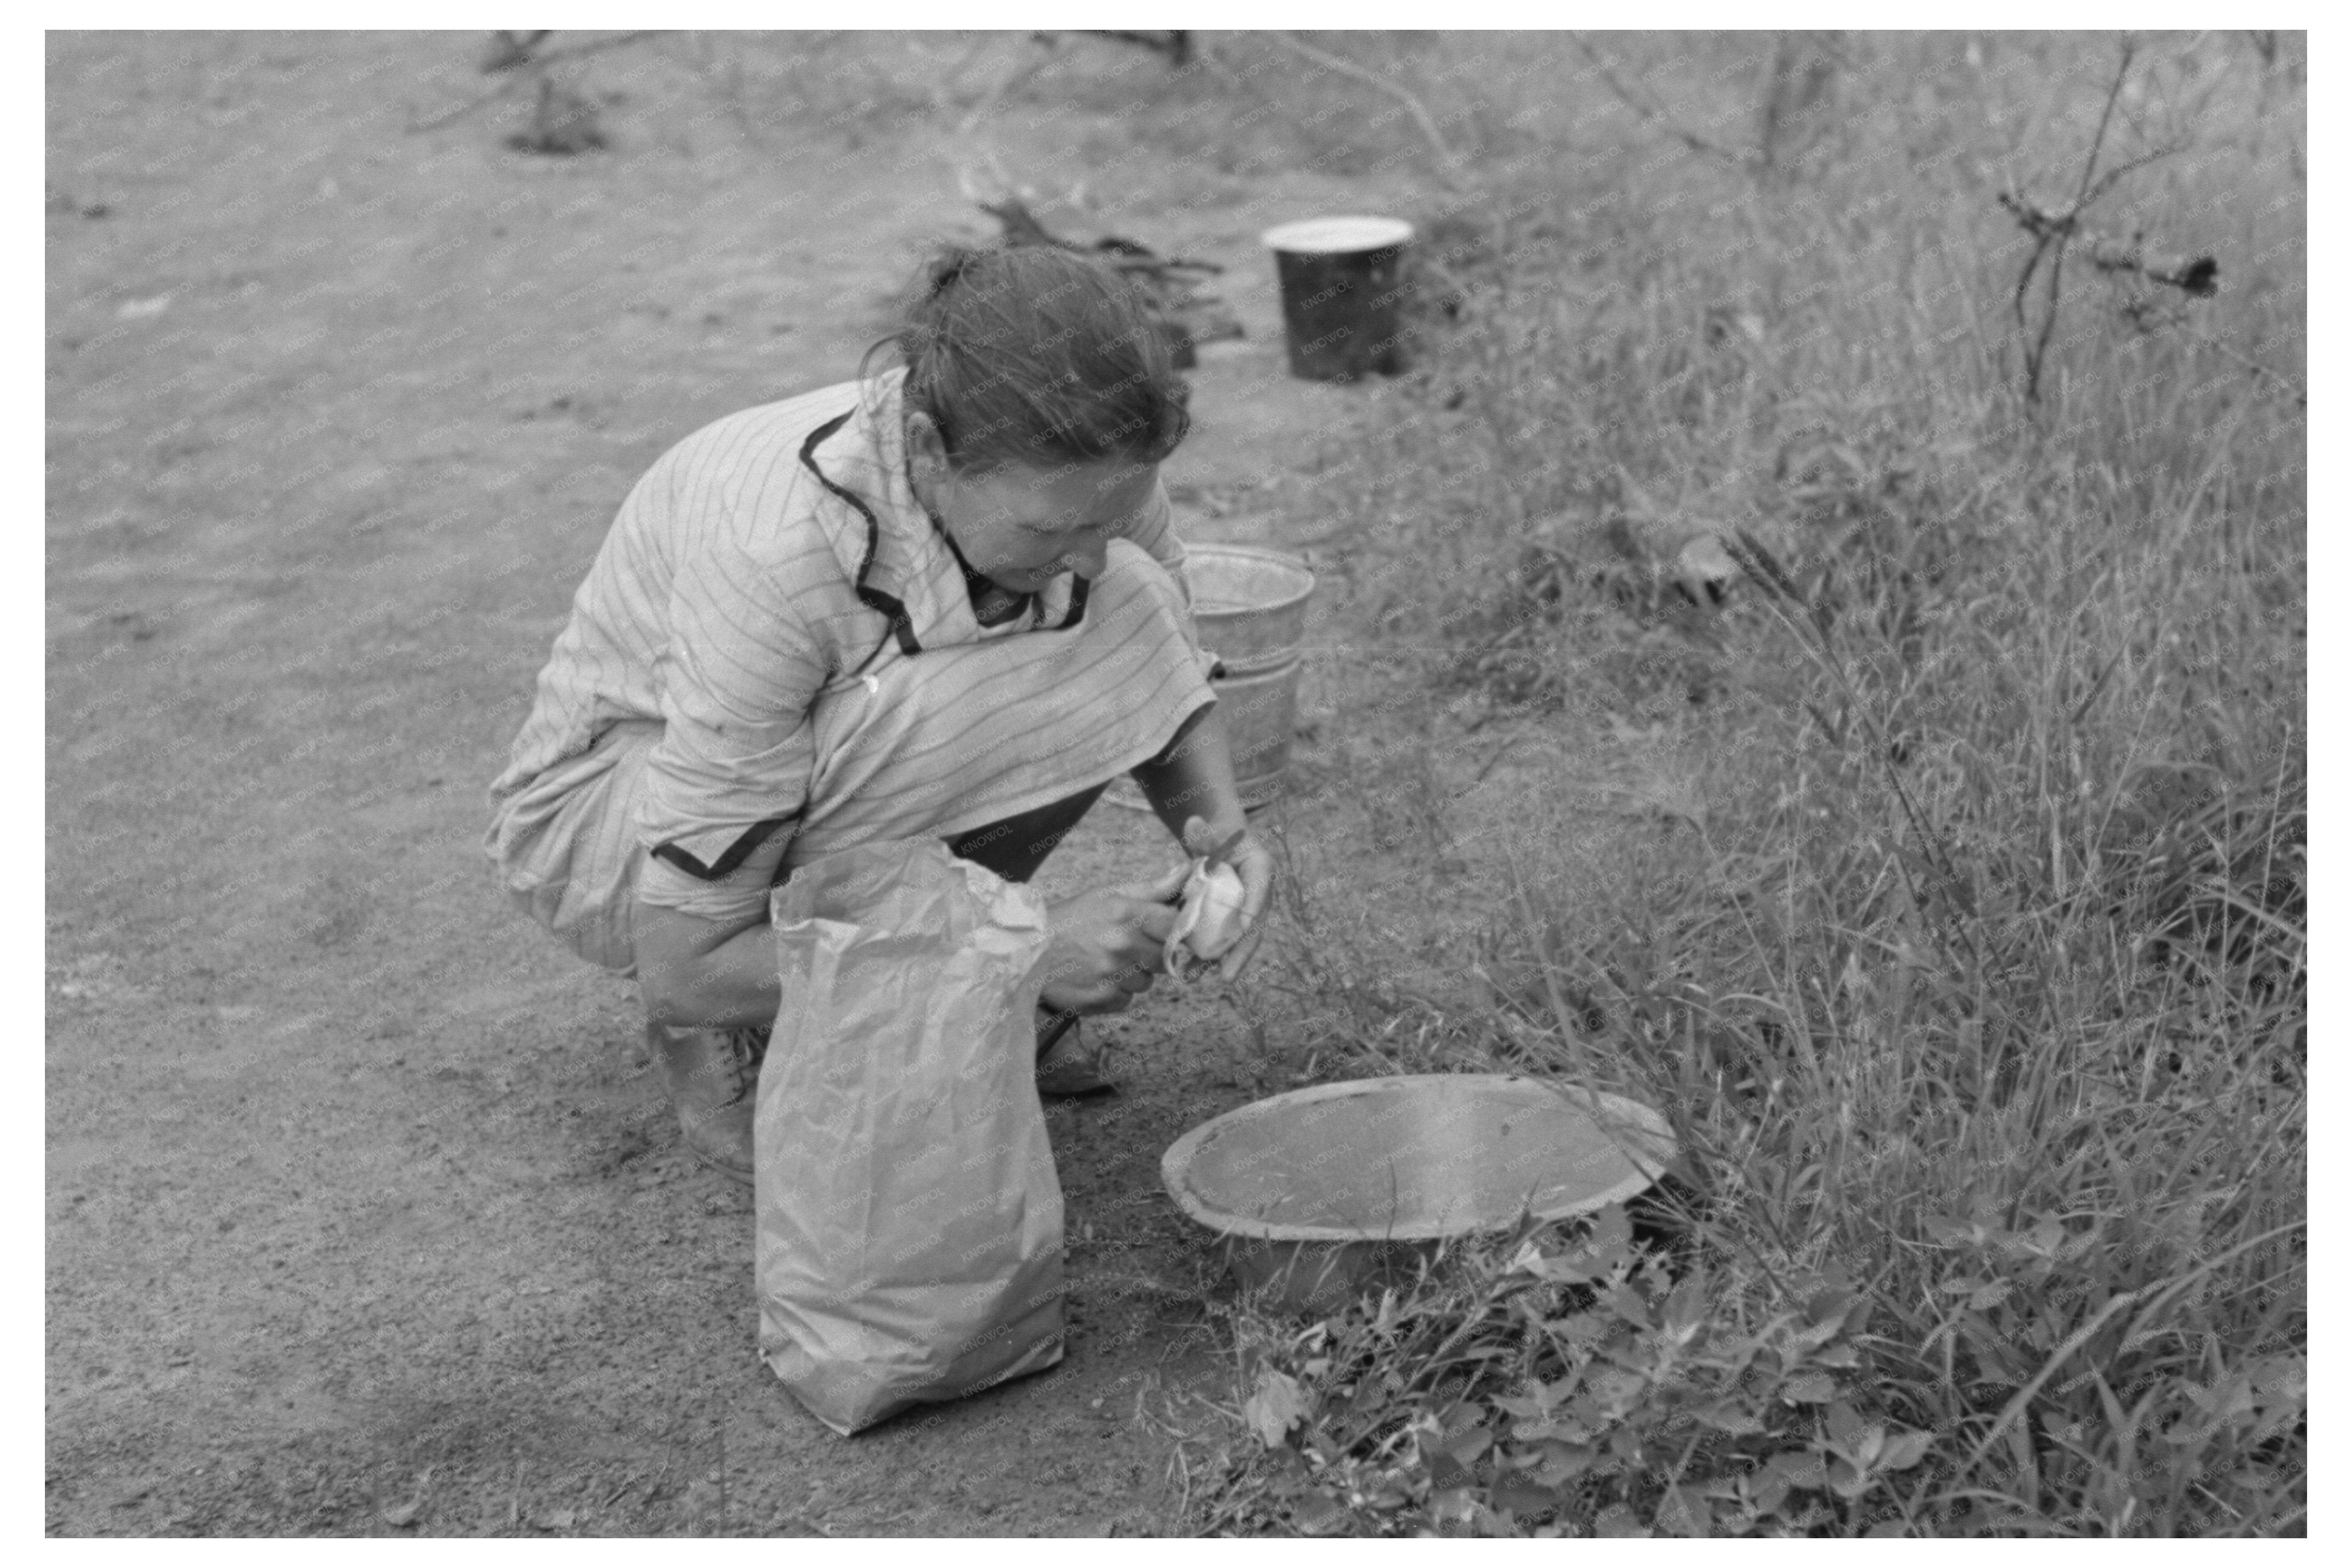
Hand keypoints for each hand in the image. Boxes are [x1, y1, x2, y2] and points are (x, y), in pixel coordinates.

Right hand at [1036, 862, 1189, 1015]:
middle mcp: (1122, 945)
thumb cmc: (1069, 920)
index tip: (1161, 930)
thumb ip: (1151, 888)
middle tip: (1126, 946)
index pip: (1174, 925)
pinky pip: (1127, 1000)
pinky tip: (1097, 979)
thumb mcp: (1107, 894)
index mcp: (1126, 913)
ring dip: (1133, 975)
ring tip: (1106, 962)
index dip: (1172, 929)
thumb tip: (1187, 872)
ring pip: (1147, 982)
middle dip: (1150, 953)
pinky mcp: (1103, 999)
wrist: (1026, 952)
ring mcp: (1113, 974)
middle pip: (1164, 957)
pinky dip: (1116, 992)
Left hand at [1180, 815, 1275, 980]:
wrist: (1216, 845)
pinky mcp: (1228, 921)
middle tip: (1226, 977)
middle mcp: (1258, 895)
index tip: (1244, 929)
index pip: (1259, 890)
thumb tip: (1192, 823)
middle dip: (1239, 953)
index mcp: (1260, 869)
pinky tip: (1188, 970)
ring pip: (1234, 940)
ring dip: (1217, 961)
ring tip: (1197, 977)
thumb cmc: (1216, 835)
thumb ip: (1202, 831)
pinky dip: (1205, 955)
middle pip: (1251, 927)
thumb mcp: (1210, 830)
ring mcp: (1244, 911)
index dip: (1251, 910)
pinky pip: (1219, 940)